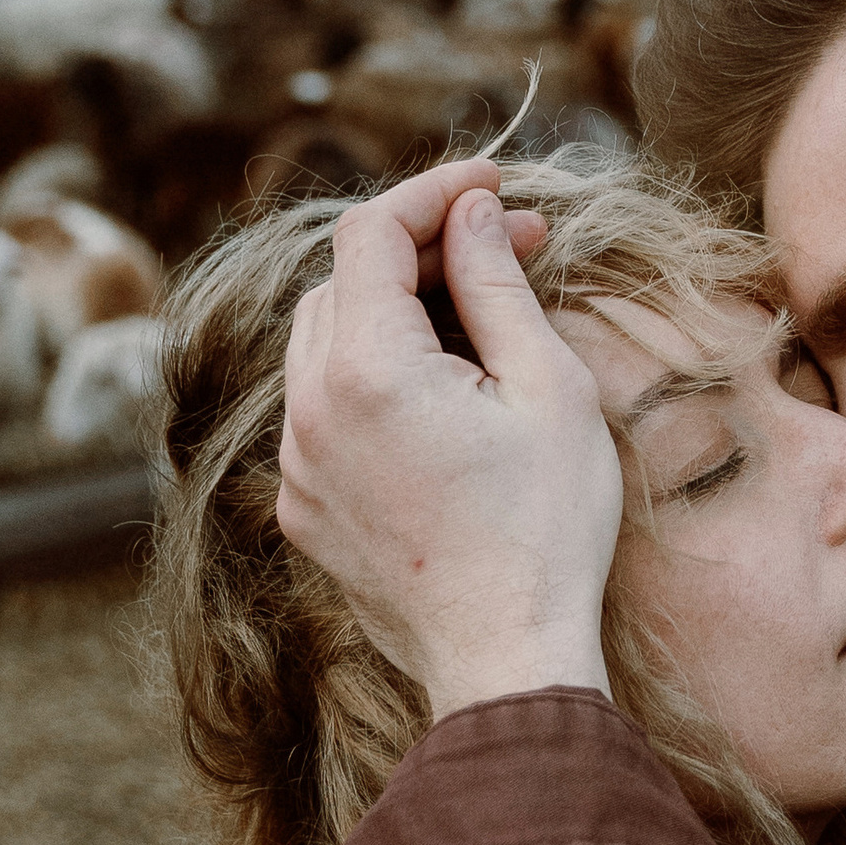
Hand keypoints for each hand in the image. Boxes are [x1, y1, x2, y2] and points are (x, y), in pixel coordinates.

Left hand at [276, 158, 623, 720]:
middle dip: (422, 251)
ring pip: (326, 343)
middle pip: (343, 282)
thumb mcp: (547, 385)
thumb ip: (497, 283)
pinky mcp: (305, 507)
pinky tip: (446, 398)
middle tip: (512, 249)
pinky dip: (376, 378)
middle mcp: (309, 410)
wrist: (507, 659)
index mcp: (365, 369)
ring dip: (394, 312)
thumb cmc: (545, 527)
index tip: (496, 186)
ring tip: (483, 322)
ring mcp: (298, 464)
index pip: (372, 231)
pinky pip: (326, 411)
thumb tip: (472, 213)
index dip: (434, 191)